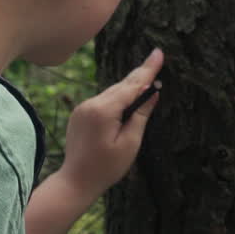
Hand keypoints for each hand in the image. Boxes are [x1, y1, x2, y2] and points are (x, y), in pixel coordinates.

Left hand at [60, 48, 163, 198]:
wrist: (75, 181)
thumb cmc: (106, 167)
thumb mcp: (129, 143)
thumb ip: (140, 115)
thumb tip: (151, 93)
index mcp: (104, 110)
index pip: (131, 85)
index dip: (148, 69)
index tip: (159, 52)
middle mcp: (90, 104)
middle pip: (121, 86)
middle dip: (140, 75)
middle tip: (157, 58)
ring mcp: (82, 108)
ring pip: (111, 93)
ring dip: (128, 88)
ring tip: (146, 77)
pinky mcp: (79, 114)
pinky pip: (102, 101)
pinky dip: (116, 99)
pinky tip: (126, 97)